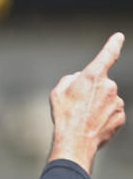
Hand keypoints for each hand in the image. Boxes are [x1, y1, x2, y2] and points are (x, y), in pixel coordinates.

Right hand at [48, 32, 125, 173]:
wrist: (75, 142)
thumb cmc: (64, 116)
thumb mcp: (57, 93)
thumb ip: (70, 80)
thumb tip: (78, 79)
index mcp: (93, 76)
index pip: (108, 55)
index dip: (113, 44)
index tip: (119, 37)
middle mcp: (109, 86)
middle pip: (101, 84)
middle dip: (92, 93)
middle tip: (78, 107)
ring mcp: (117, 102)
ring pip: (108, 99)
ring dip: (98, 106)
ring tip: (84, 119)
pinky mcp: (121, 116)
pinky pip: (112, 113)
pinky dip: (103, 117)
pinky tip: (92, 125)